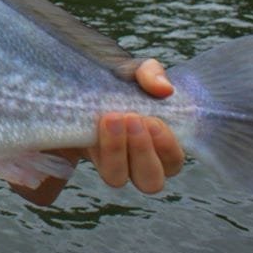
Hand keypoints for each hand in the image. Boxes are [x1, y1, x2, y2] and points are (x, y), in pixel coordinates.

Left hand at [86, 59, 185, 192]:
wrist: (80, 84)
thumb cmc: (118, 82)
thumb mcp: (135, 71)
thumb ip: (152, 74)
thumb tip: (164, 88)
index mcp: (160, 146)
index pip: (173, 161)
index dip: (166, 146)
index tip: (152, 120)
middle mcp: (138, 163)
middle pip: (150, 181)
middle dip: (143, 151)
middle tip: (132, 119)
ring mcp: (110, 163)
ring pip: (117, 178)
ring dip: (116, 151)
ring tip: (111, 119)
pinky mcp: (86, 157)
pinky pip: (89, 164)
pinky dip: (95, 146)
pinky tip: (94, 125)